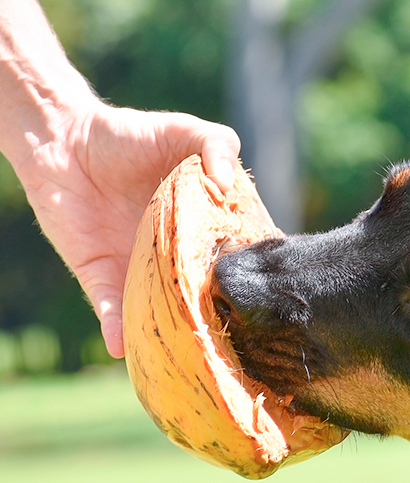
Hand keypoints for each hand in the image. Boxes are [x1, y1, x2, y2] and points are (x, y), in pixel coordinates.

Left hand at [16, 101, 239, 358]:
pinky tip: (121, 345)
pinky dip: (116, 327)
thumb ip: (218, 145)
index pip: (237, 255)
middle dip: (218, 313)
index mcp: (206, 226)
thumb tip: (226, 186)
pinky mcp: (101, 275)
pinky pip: (110, 307)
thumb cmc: (132, 135)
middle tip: (236, 330)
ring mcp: (140, 269)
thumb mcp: (186, 131)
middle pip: (203, 292)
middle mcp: (178, 255)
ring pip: (161, 309)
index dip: (254, 271)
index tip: (271, 289)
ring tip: (187, 352)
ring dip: (171, 330)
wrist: (64, 139)